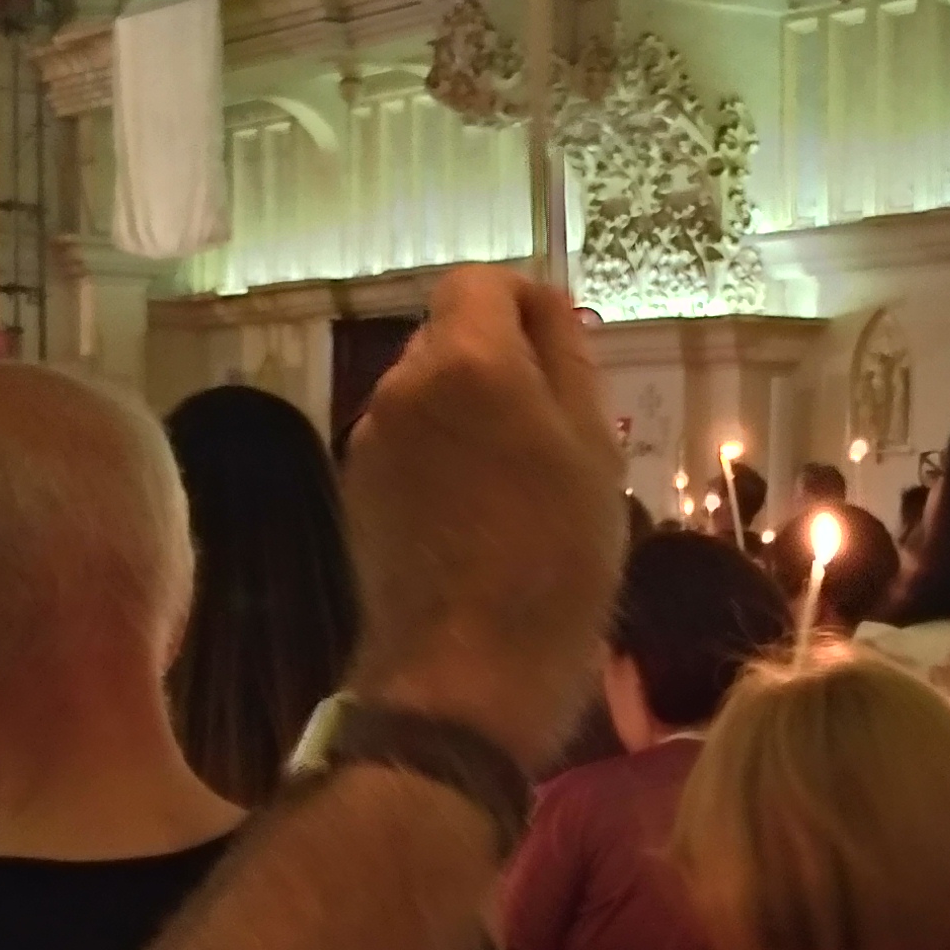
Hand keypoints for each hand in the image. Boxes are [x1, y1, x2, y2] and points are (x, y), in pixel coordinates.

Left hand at [344, 268, 629, 770]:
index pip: (481, 281)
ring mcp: (370, 438)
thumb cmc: (556, 556)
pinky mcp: (356, 488)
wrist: (469, 668)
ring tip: (517, 480)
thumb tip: (548, 310)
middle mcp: (402, 383)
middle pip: (450, 336)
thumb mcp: (592, 449)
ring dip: (468, 412)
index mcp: (466, 359)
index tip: (563, 350)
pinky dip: (440, 456)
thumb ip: (567, 359)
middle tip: (552, 428)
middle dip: (498, 361)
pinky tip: (476, 515)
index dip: (525, 303)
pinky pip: (407, 443)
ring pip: (427, 392)